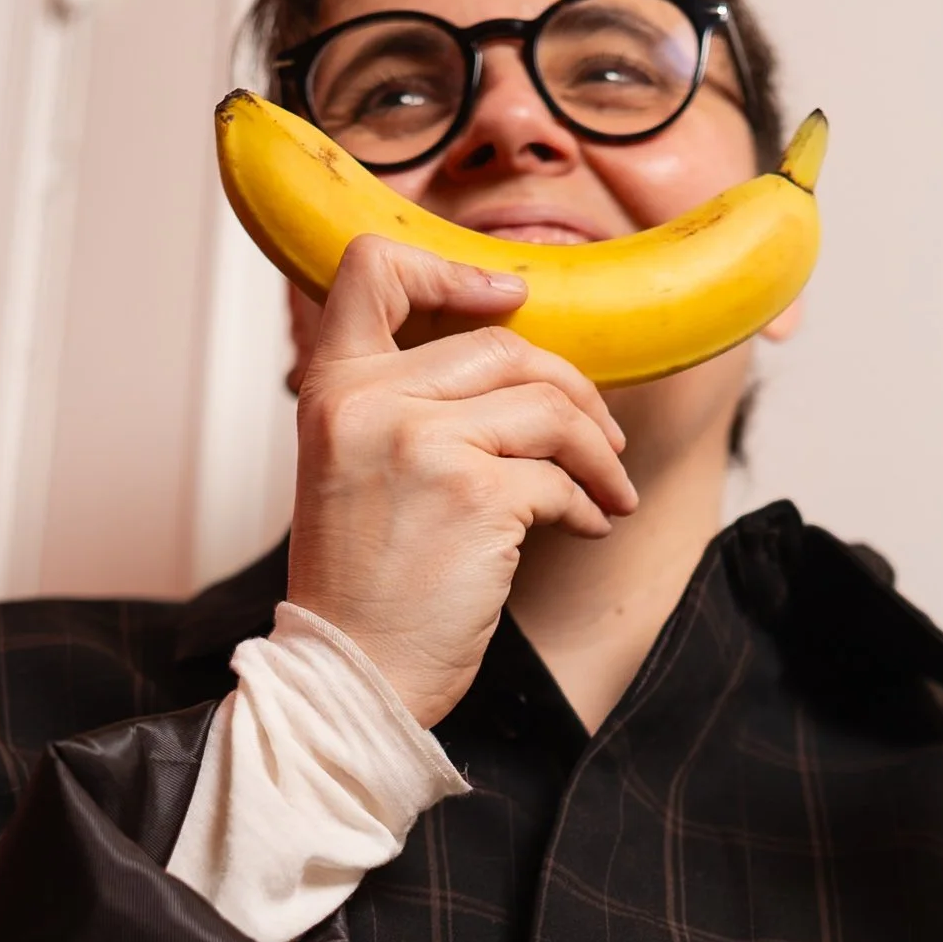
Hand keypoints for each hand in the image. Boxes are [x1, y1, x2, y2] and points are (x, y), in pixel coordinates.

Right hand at [287, 236, 635, 726]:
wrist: (351, 673)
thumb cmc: (362, 585)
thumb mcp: (352, 467)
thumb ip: (401, 402)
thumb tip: (513, 359)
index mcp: (331, 387)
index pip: (374, 267)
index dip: (452, 268)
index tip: (508, 299)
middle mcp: (370, 402)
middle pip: (501, 344)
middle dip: (570, 387)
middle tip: (599, 433)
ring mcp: (423, 443)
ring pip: (548, 406)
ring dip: (598, 451)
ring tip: (611, 489)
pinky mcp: (477, 496)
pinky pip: (560, 478)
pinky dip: (589, 504)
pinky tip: (588, 527)